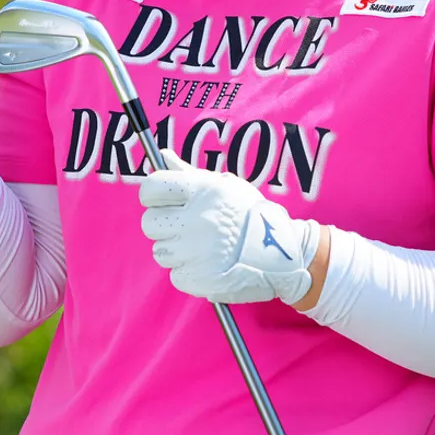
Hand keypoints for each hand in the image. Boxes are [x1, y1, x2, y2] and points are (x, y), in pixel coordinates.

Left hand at [139, 149, 319, 304]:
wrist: (284, 254)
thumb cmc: (250, 215)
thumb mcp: (225, 185)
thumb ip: (189, 173)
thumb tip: (161, 156)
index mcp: (202, 190)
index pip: (151, 188)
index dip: (152, 195)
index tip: (159, 200)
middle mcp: (197, 219)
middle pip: (149, 223)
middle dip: (163, 225)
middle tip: (184, 227)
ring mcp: (196, 251)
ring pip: (160, 250)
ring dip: (176, 250)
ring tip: (202, 247)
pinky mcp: (198, 278)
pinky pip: (176, 274)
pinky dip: (188, 272)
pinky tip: (208, 264)